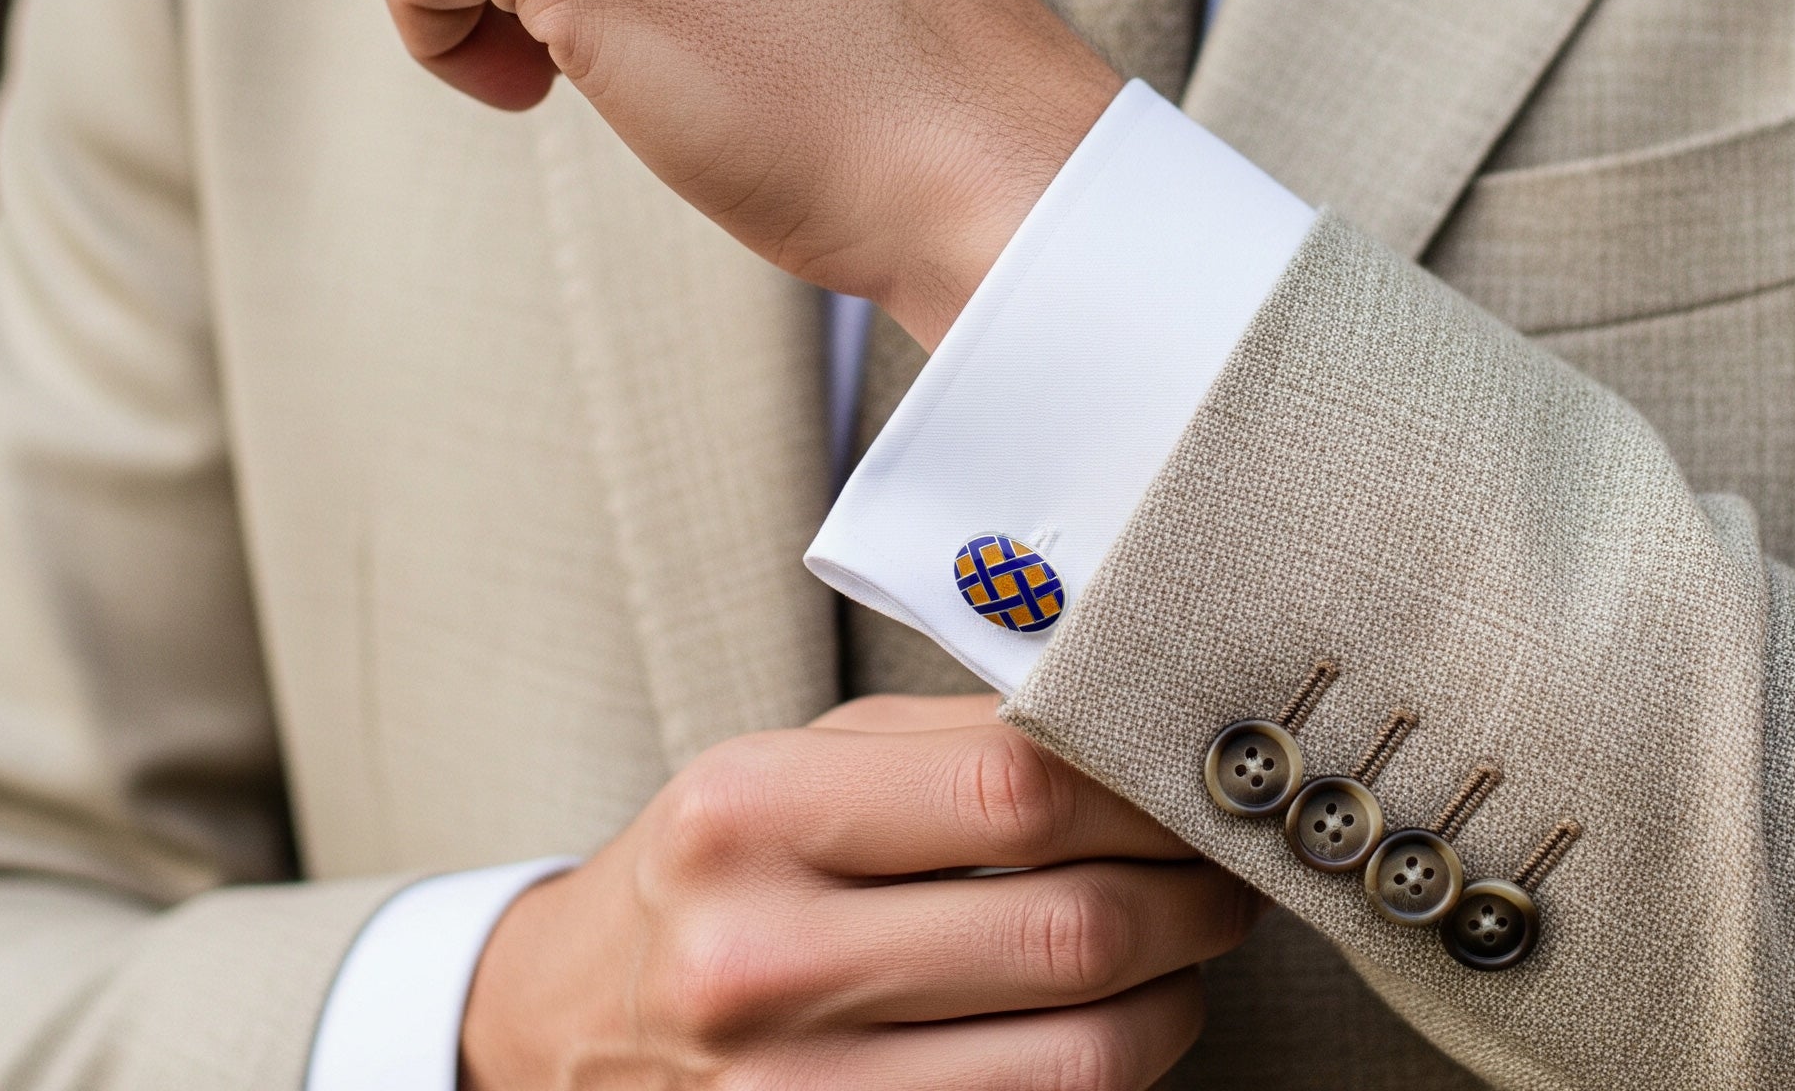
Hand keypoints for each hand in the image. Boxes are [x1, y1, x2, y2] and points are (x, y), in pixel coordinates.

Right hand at [458, 697, 1259, 1089]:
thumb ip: (948, 742)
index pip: (1015, 793)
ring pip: (1076, 1061)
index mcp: (752, 814)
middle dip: (1190, 900)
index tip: (1196, 786)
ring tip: (1190, 952)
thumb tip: (1125, 737)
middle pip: (1065, 934)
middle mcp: (760, 962)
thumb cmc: (711, 869)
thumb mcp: (792, 762)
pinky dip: (1105, 1078)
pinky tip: (1114, 1025)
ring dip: (1174, 1001)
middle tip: (1228, 872)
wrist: (566, 1027)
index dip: (1142, 792)